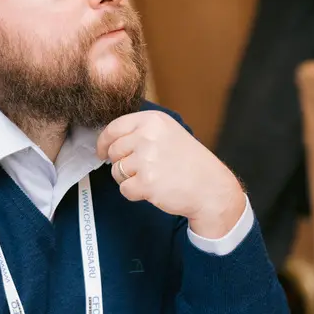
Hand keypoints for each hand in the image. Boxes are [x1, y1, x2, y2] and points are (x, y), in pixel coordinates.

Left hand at [96, 110, 245, 238]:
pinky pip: (124, 189)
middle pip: (113, 151)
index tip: (102, 152)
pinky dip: (135, 194)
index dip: (104, 142)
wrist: (211, 188)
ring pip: (116, 171)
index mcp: (153, 120)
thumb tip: (107, 141)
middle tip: (142, 170)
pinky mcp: (146, 182)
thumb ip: (141, 131)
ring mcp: (146, 159)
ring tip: (153, 178)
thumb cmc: (189, 162)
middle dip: (121, 163)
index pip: (114, 127)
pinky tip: (154, 190)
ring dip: (129, 179)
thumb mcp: (168, 133)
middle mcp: (148, 136)